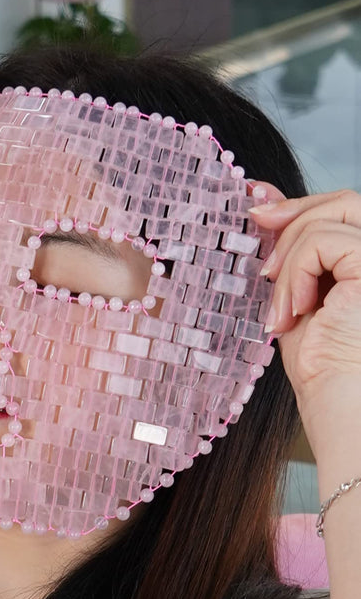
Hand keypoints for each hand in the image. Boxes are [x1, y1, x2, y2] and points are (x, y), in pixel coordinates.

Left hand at [249, 186, 360, 466]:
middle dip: (290, 212)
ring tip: (281, 306)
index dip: (296, 202)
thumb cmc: (319, 358)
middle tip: (254, 227)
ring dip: (289, 260)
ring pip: (328, 219)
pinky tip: (295, 310)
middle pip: (343, 201)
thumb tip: (261, 198)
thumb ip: (290, 245)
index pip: (341, 210)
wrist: (336, 400)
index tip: (254, 203)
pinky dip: (297, 271)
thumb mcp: (296, 288)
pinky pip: (324, 242)